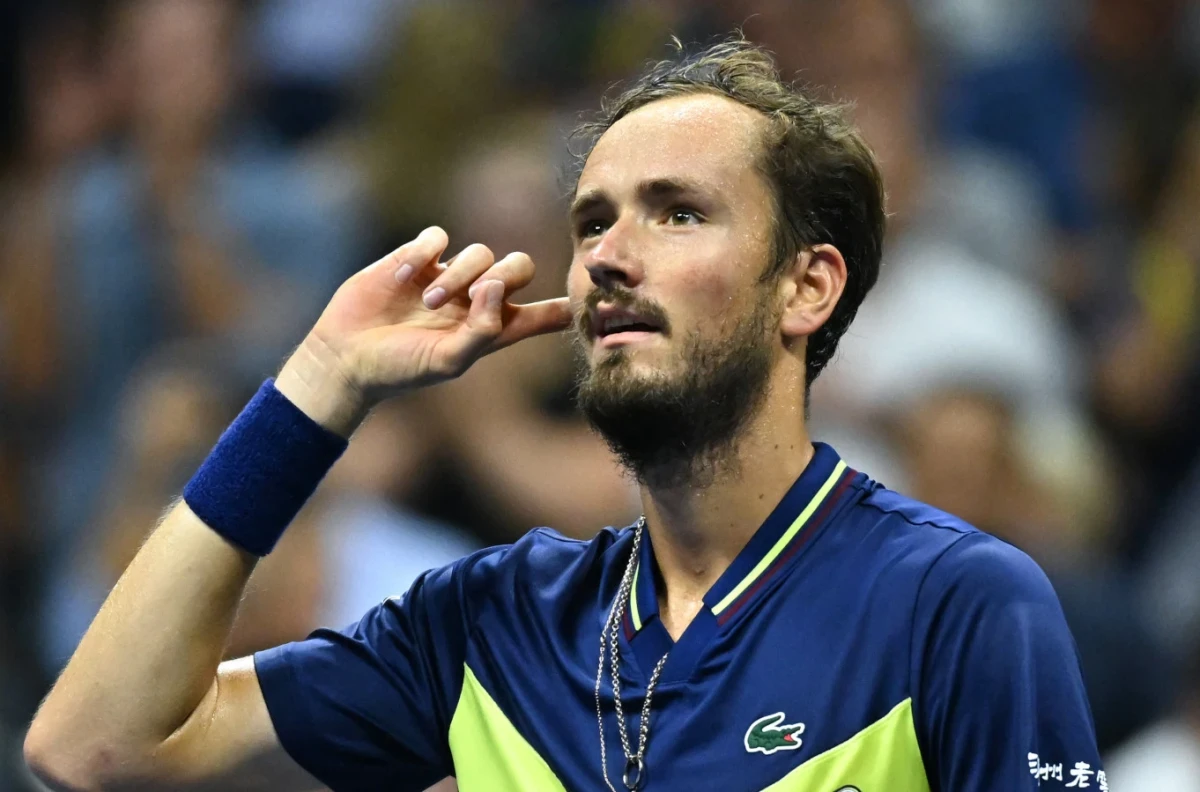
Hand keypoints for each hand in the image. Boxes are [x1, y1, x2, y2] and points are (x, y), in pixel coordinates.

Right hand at [276, 227, 571, 434]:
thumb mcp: (449, 361)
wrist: (346, 357)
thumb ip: (484, 329)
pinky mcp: (415, 258)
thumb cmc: (400, 368)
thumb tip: (498, 285)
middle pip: (520, 267)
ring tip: (429, 301)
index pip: (543, 315)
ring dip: (457, 274)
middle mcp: (476, 300)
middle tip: (476, 295)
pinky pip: (437, 237)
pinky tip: (403, 278)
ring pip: (480, 251)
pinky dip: (423, 253)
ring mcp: (447, 276)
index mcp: (493, 330)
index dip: (565, 307)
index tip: (592, 299)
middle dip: (506, 275)